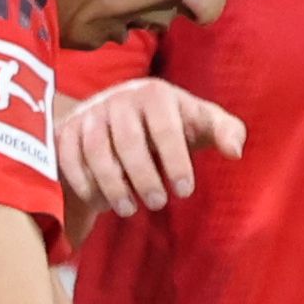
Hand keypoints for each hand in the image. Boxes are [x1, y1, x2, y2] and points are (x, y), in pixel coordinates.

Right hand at [57, 76, 246, 218]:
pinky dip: (83, 182)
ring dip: (113, 184)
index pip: (165, 126)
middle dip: (144, 176)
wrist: (118, 114)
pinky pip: (69, 157)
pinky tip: (100, 201)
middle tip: (158, 203)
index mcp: (156, 94)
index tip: (185, 190)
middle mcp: (120, 99)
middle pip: (128, 141)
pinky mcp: (67, 130)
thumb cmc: (171, 123)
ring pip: (96, 151)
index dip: (175, 159)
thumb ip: (226, 131)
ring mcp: (91, 113)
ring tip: (130, 209)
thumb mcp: (200, 123)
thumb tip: (235, 151)